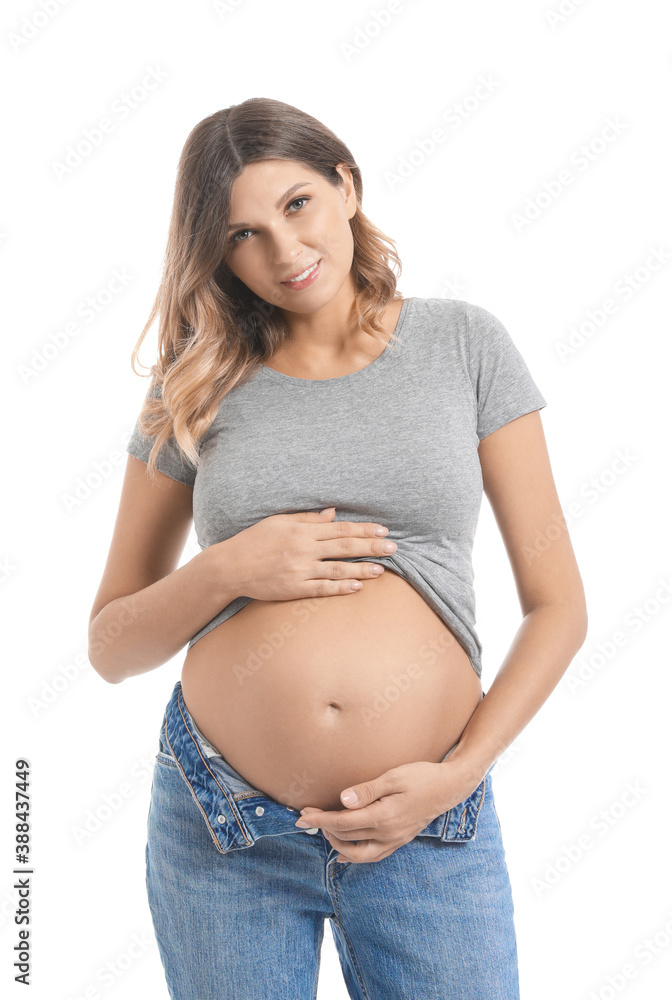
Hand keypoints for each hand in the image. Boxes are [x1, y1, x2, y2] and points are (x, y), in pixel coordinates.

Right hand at [224, 506, 396, 601]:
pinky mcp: (294, 589)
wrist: (230, 567)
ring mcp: (300, 571)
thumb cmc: (254, 541)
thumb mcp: (279, 522)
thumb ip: (307, 519)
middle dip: (371, 546)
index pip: (339, 529)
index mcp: (301, 531)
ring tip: (382, 568)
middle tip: (393, 547)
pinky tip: (359, 586)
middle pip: (344, 547)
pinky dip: (342, 588)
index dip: (363, 529)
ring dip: (362, 569)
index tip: (382, 530)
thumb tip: (333, 513)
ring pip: (338, 570)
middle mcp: (303, 550)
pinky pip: (323, 589)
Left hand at [294, 760, 479, 863]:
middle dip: (322, 828)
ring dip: (337, 843)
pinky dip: (354, 855)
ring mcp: (394, 841)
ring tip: (323, 829)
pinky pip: (372, 856)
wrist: (449, 787)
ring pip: (358, 854)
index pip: (342, 823)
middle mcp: (388, 834)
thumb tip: (342, 800)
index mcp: (384, 817)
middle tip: (306, 815)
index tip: (301, 815)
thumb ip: (367, 790)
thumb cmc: (422, 777)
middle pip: (346, 838)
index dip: (319, 819)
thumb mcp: (394, 777)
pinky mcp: (399, 841)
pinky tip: (344, 852)